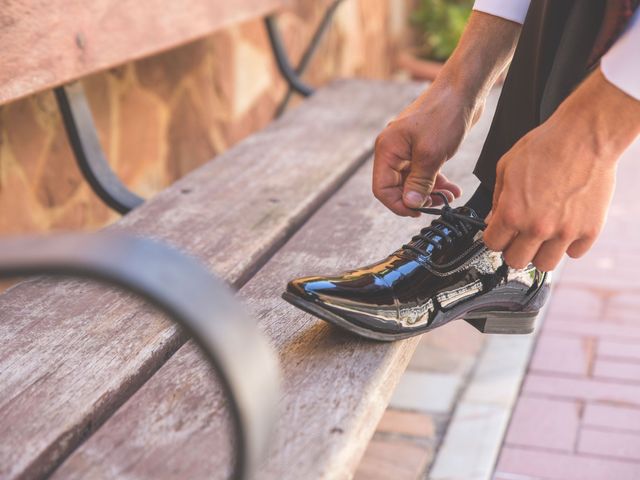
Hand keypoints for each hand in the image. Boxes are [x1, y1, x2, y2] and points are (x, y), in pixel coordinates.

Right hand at [371, 11, 521, 216]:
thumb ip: (419, 182)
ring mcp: (408, 149)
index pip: (382, 188)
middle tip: (437, 204)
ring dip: (430, 193)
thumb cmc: (444, 114)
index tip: (418, 211)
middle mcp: (394, 150)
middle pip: (397, 187)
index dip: (398, 204)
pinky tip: (452, 188)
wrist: (463, 90)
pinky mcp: (423, 148)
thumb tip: (409, 204)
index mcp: (388, 149)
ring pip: (412, 182)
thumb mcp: (431, 155)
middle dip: (417, 199)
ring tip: (449, 197)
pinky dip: (437, 183)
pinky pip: (424, 173)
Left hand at [483, 122, 615, 270]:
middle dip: (514, 249)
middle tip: (520, 236)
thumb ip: (497, 200)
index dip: (494, 237)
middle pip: (516, 261)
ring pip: (545, 265)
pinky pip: (574, 253)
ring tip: (543, 235)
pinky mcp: (589, 230)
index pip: (492, 245)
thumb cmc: (545, 146)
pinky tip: (565, 227)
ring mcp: (565, 231)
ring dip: (540, 252)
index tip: (500, 232)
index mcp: (512, 213)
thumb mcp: (506, 168)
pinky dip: (569, 244)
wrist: (585, 136)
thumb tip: (492, 222)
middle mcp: (537, 227)